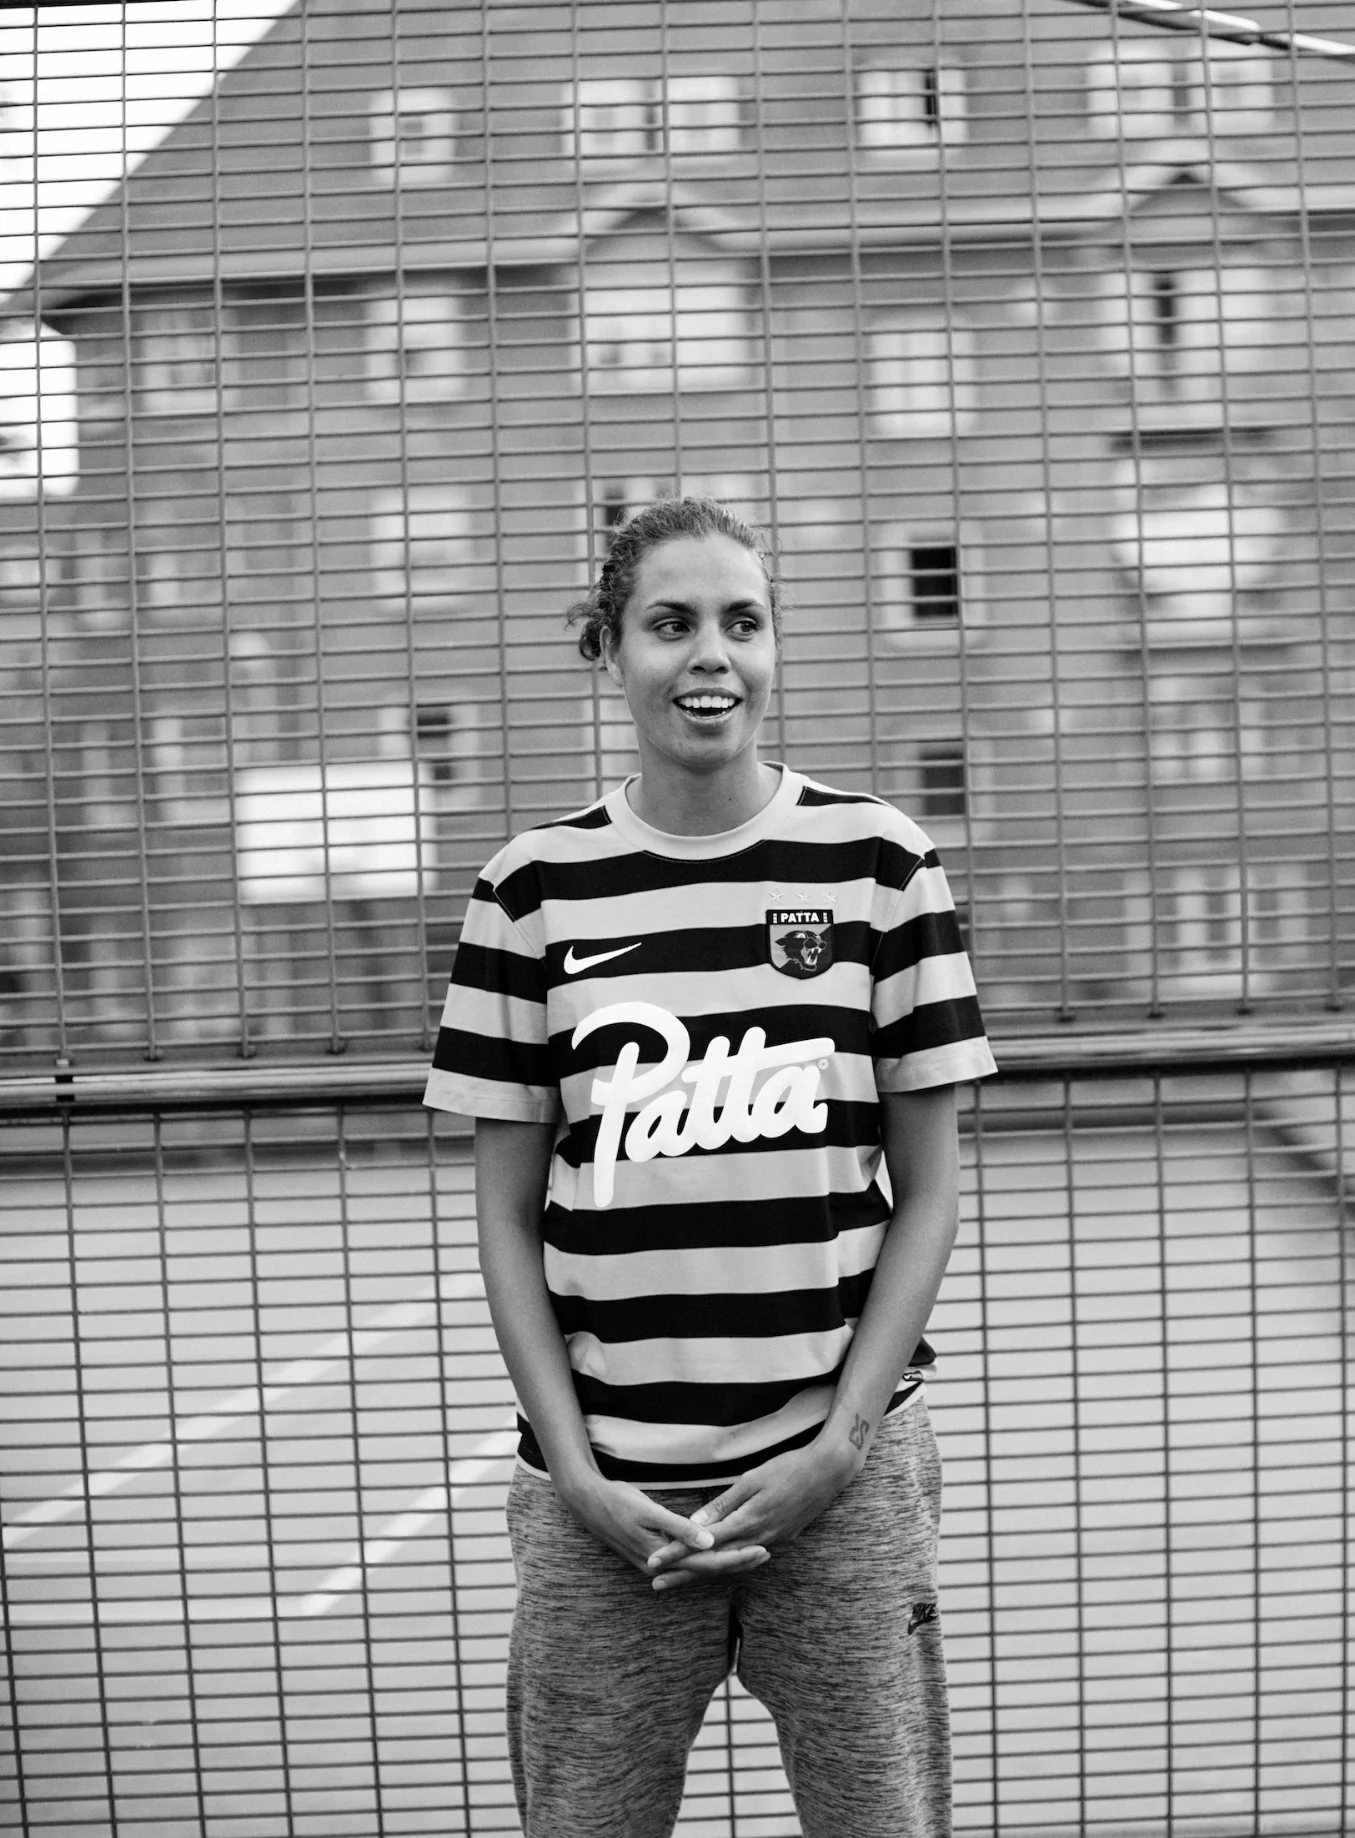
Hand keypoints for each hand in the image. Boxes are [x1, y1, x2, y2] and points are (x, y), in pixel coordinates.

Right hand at [559, 1470, 771, 1586]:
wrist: (586, 1503)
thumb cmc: (617, 1501)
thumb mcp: (648, 1511)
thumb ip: (679, 1528)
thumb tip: (710, 1543)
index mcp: (661, 1557)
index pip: (708, 1563)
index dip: (737, 1557)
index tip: (761, 1550)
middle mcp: (660, 1566)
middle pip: (706, 1569)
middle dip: (737, 1562)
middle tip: (766, 1553)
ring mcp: (655, 1563)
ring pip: (697, 1567)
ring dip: (724, 1562)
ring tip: (750, 1555)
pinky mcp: (653, 1555)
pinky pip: (687, 1562)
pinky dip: (706, 1559)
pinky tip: (718, 1554)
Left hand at [645, 1440, 858, 1591]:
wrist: (829, 1472)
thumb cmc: (789, 1467)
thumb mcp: (752, 1479)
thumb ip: (724, 1503)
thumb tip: (695, 1524)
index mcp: (748, 1522)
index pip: (704, 1543)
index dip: (676, 1553)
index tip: (653, 1563)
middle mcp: (758, 1539)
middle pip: (714, 1562)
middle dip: (683, 1574)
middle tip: (656, 1585)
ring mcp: (771, 1541)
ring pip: (730, 1564)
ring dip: (703, 1572)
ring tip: (678, 1580)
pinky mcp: (781, 1538)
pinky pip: (746, 1558)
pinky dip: (726, 1565)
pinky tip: (716, 1567)